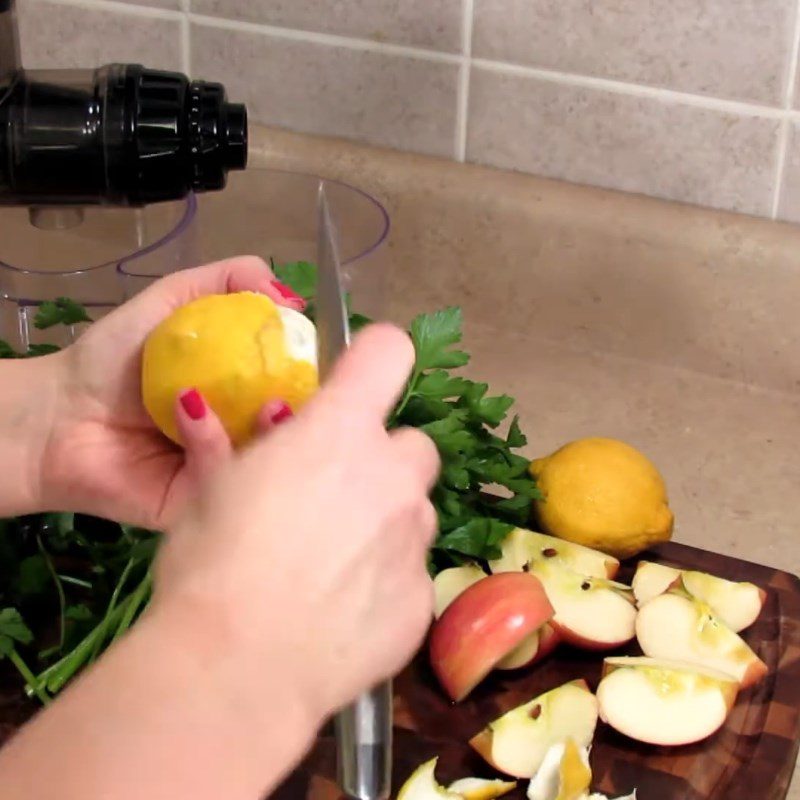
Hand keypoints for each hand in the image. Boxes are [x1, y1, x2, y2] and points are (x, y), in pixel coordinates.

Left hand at [39, 256, 304, 528]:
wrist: (56, 414)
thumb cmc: (115, 358)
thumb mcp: (174, 300)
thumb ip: (231, 281)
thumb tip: (295, 297)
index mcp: (246, 395)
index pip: (298, 390)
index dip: (315, 378)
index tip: (322, 361)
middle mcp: (243, 435)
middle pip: (294, 430)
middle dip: (309, 414)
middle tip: (302, 392)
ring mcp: (225, 473)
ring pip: (268, 462)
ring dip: (273, 431)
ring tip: (270, 406)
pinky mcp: (199, 505)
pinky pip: (221, 480)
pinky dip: (213, 443)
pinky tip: (189, 410)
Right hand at [152, 324, 439, 727]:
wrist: (235, 670)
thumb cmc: (210, 566)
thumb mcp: (208, 492)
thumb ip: (228, 444)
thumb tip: (211, 410)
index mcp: (339, 432)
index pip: (389, 353)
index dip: (374, 358)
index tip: (356, 380)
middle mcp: (391, 476)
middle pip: (412, 444)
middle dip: (381, 460)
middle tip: (335, 495)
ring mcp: (414, 539)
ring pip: (414, 510)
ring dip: (385, 521)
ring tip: (331, 563)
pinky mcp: (421, 599)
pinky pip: (411, 573)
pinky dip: (385, 580)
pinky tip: (341, 611)